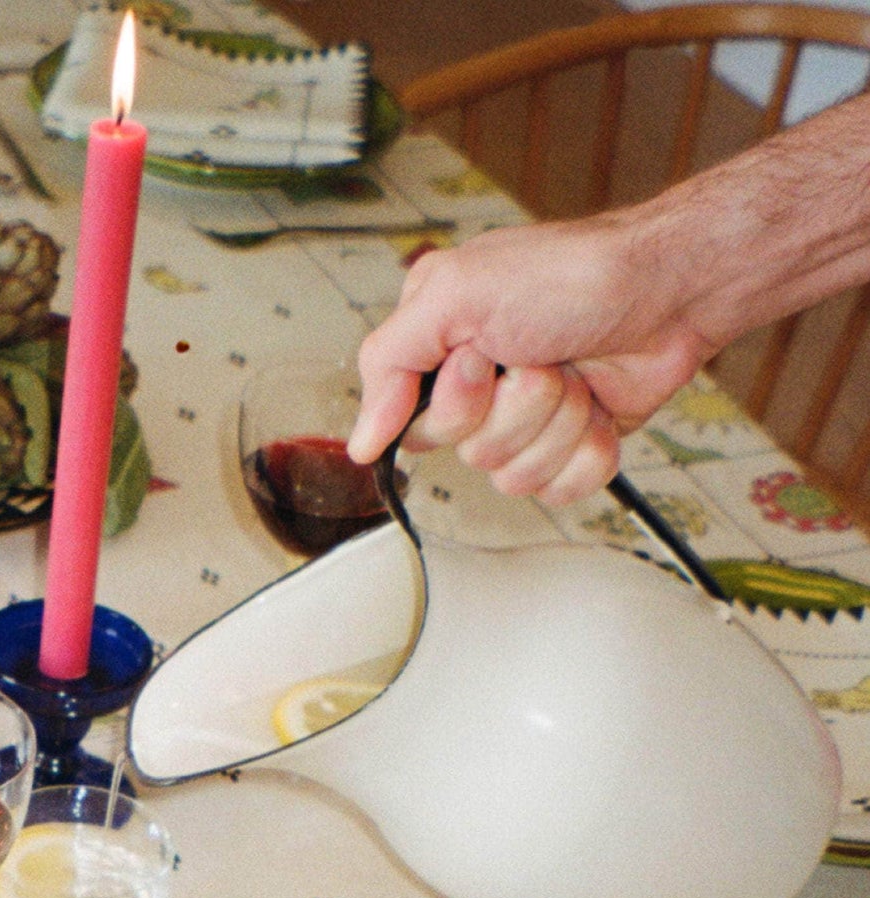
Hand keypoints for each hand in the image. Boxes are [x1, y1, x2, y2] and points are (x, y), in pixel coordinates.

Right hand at [346, 218, 714, 504]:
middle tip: (541, 359)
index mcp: (440, 353)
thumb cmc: (572, 276)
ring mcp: (527, 422)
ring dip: (558, 425)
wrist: (669, 290)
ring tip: (576, 374)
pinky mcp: (570, 445)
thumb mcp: (456, 293)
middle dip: (516, 410)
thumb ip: (388, 362)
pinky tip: (601, 408)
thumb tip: (360, 442)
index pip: (414, 426)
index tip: (484, 358)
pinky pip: (560, 490)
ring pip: (516, 477)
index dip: (456, 404)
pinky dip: (588, 450)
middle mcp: (479, 391)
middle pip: (469, 454)